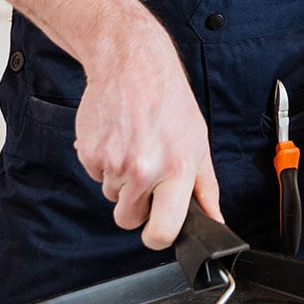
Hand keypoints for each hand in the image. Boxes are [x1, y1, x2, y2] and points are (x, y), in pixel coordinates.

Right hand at [73, 21, 221, 249]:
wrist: (133, 66)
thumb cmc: (170, 102)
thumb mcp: (199, 144)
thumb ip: (205, 187)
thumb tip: (214, 218)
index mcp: (176, 171)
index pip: (161, 231)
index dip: (157, 237)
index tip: (157, 230)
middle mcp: (143, 170)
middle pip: (128, 220)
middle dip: (136, 207)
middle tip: (146, 179)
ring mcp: (113, 163)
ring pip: (112, 196)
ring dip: (121, 181)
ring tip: (135, 148)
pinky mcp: (90, 153)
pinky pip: (97, 176)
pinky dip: (106, 164)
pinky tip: (119, 140)